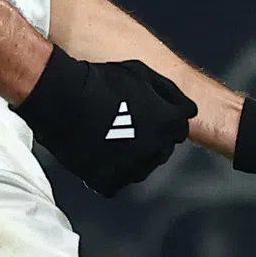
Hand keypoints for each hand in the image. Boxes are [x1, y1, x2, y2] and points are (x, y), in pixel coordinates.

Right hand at [14, 46, 197, 197]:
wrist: (66, 100)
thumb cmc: (104, 81)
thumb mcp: (144, 74)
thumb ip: (171, 94)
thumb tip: (189, 109)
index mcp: (168, 123)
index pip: (180, 127)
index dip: (166, 117)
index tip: (151, 113)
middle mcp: (156, 149)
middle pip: (163, 148)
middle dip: (153, 137)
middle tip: (130, 123)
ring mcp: (133, 168)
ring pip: (143, 166)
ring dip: (135, 155)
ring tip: (114, 136)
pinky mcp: (109, 182)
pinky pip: (119, 180)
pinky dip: (112, 170)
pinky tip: (101, 151)